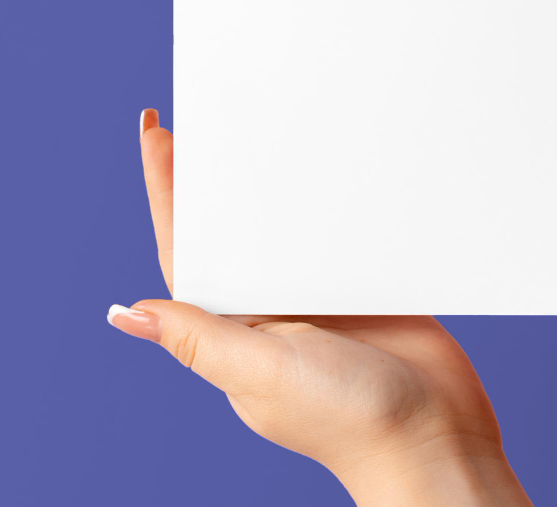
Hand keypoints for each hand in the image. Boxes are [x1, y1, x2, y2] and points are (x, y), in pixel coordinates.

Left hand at [107, 109, 530, 505]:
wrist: (434, 436)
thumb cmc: (347, 419)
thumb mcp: (262, 370)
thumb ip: (199, 337)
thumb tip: (122, 315)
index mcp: (234, 328)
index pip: (185, 248)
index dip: (164, 190)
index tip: (154, 134)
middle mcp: (269, 311)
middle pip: (230, 229)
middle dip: (210, 177)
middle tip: (199, 120)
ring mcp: (317, 299)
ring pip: (281, 227)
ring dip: (266, 182)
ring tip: (253, 129)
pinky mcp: (362, 290)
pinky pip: (338, 234)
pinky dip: (330, 201)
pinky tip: (328, 167)